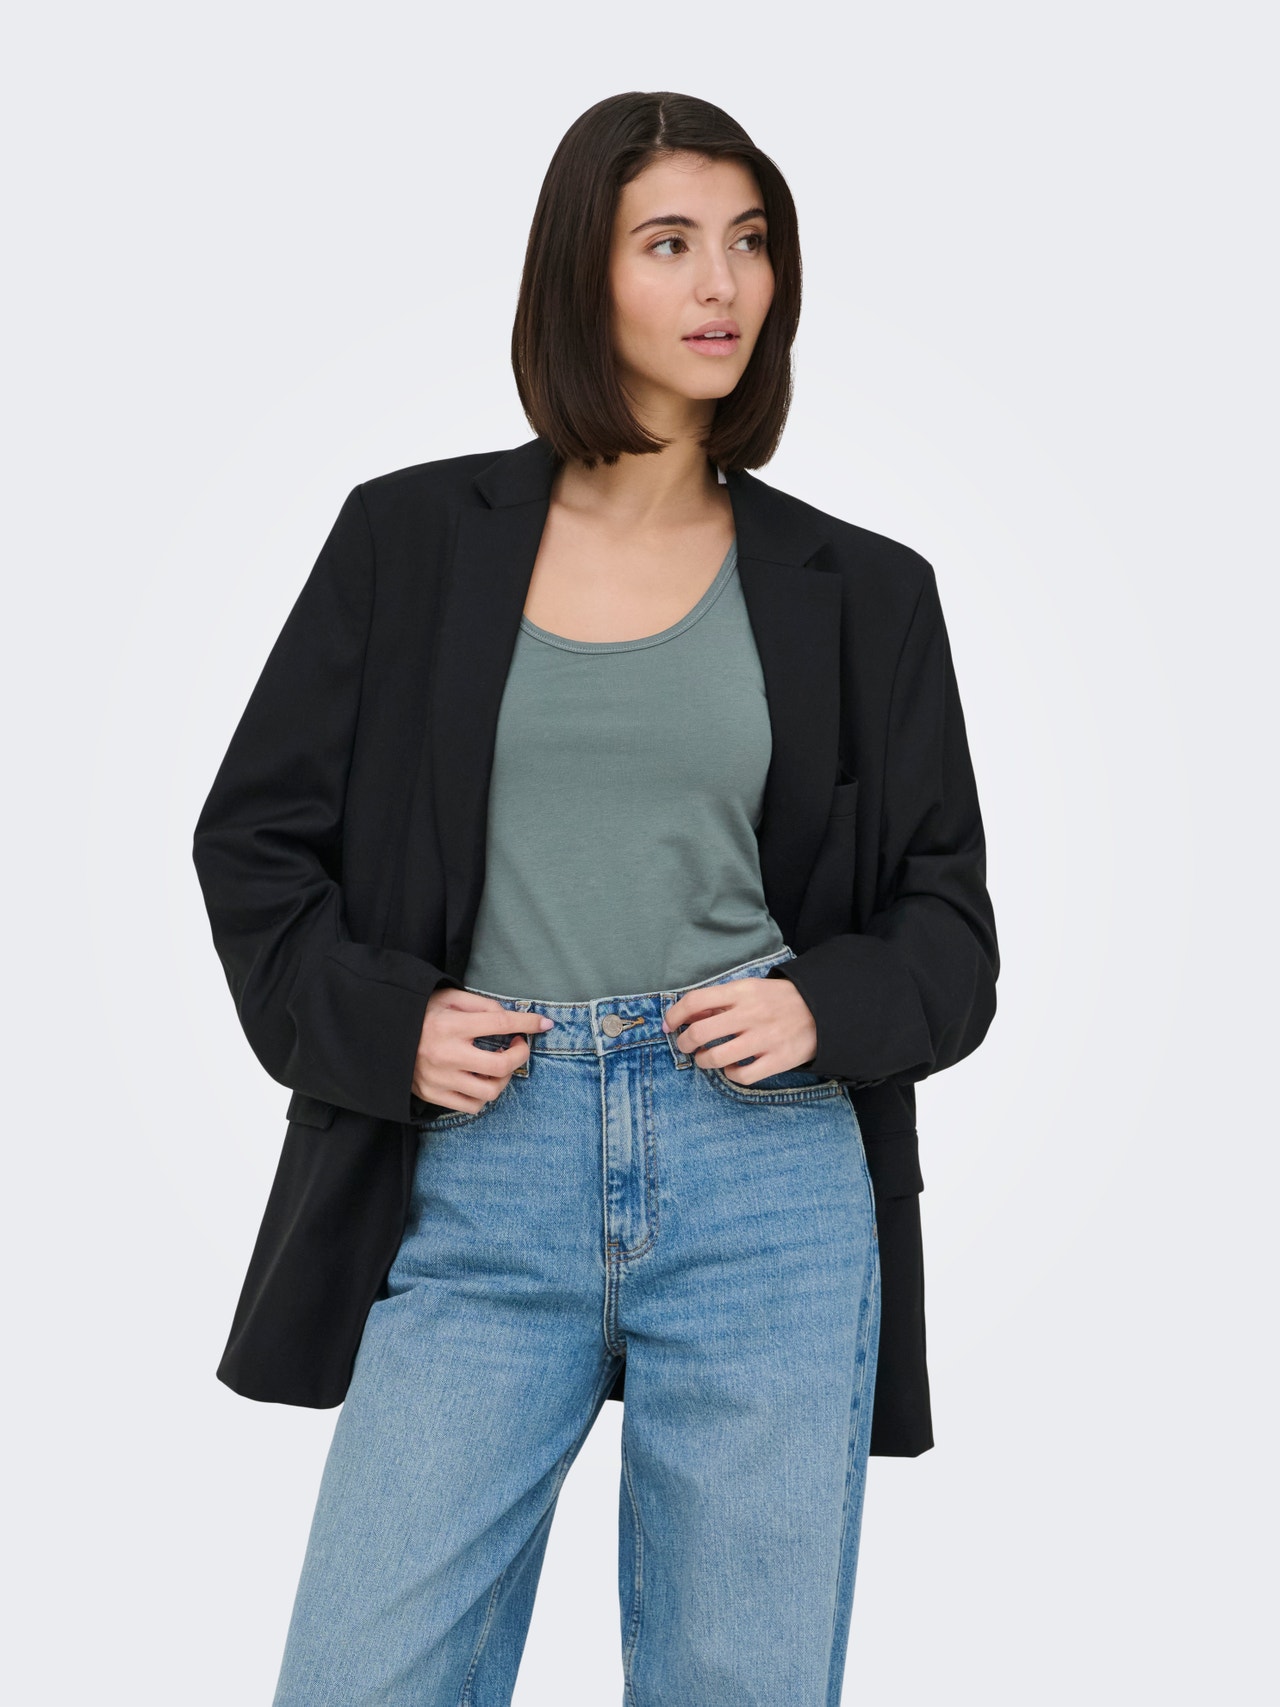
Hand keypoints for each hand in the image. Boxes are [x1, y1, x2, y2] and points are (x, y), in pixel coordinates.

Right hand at [413, 988, 552, 1113]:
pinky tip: (480, 1080)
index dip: (527, 1022)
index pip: (500, 1023)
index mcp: (450, 1025)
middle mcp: (446, 1054)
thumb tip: (509, 1016)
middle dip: (520, 1056)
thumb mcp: (447, 997)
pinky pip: (472, 1106)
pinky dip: (483, 1095)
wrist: (382, 1035)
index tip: (544, 1023)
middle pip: (501, 1065)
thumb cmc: (420, 1014)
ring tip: (497, 1066)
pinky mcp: (433, 1095)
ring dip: (502, 1078)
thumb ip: (480, 1005)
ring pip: (489, 1091)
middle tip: (518, 1046)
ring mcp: (440, 1078)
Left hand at [661, 974, 818, 1085]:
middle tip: (685, 1046)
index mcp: (742, 991)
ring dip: (704, 1061)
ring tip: (705, 1058)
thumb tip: (686, 1015)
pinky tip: (733, 1068)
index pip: (695, 1001)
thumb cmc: (778, 1000)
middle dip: (684, 1043)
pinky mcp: (778, 1059)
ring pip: (717, 1057)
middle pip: (700, 1032)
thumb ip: (720, 1001)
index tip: (668, 1025)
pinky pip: (742, 1075)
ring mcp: (765, 1038)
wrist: (823, 1010)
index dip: (674, 1015)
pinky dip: (731, 1074)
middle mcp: (751, 1014)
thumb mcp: (750, 989)